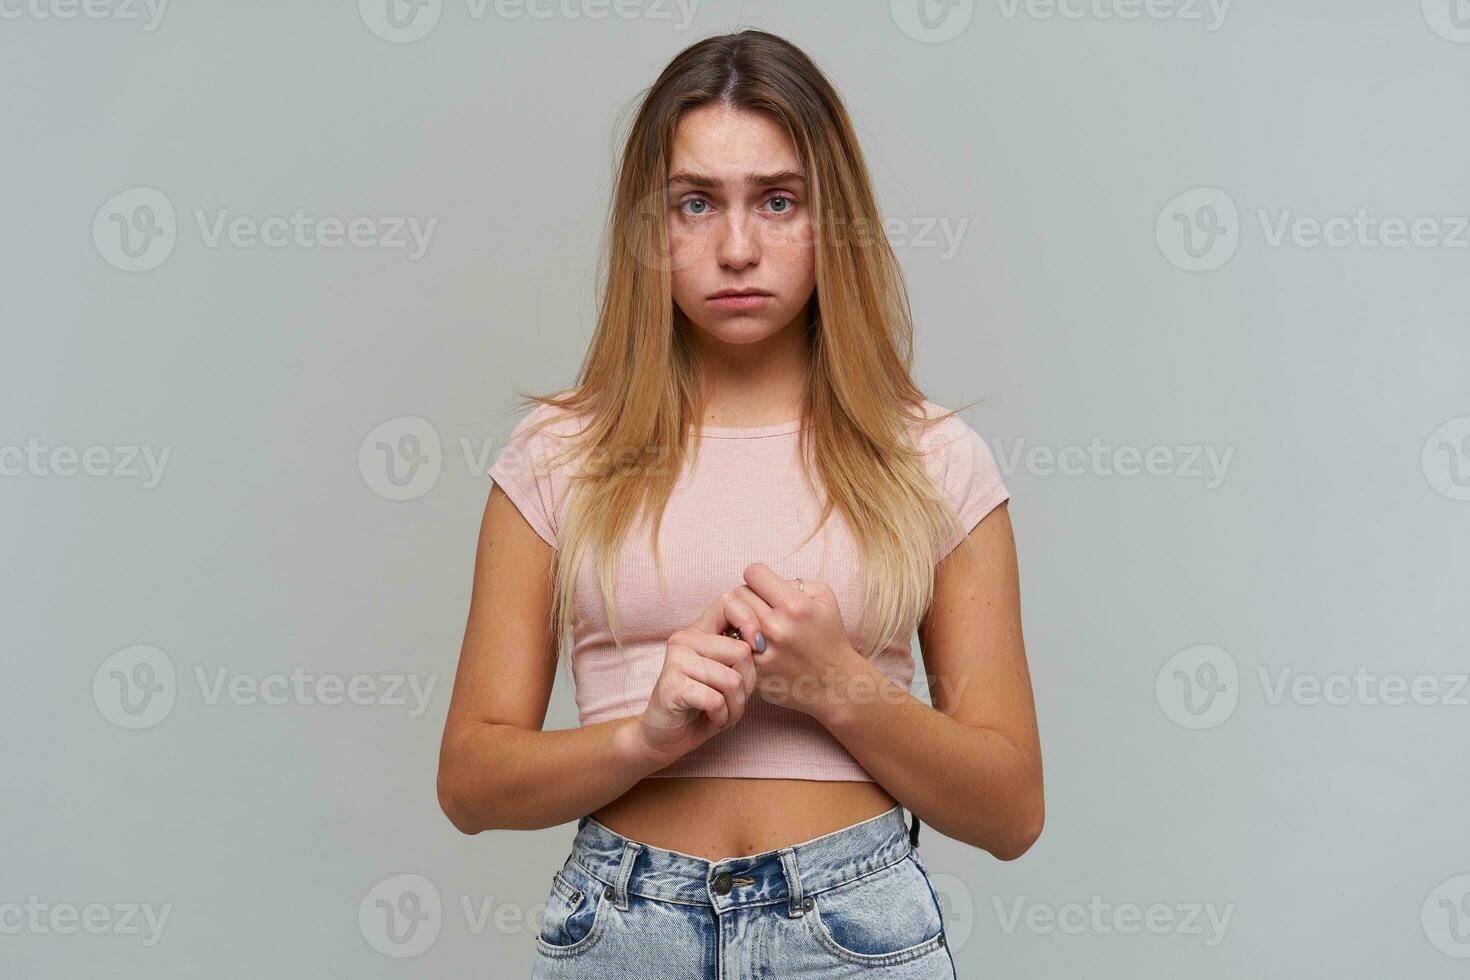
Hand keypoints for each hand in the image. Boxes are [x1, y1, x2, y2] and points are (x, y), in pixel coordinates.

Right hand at [625, 595, 759, 769]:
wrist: (666, 737)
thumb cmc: (703, 706)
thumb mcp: (728, 675)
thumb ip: (741, 654)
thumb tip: (760, 643)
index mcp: (699, 630)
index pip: (730, 601)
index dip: (750, 622)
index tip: (758, 647)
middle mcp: (684, 639)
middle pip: (740, 651)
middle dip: (747, 684)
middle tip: (734, 699)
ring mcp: (675, 660)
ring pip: (731, 679)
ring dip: (735, 706)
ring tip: (723, 712)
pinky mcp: (671, 685)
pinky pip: (716, 700)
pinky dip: (721, 716)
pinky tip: (711, 719)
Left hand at [731, 563, 869, 719]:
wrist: (835, 683)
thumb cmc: (830, 637)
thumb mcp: (825, 599)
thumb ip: (796, 582)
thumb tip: (771, 583)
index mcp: (794, 606)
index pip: (754, 573)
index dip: (759, 577)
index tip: (765, 586)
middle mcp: (776, 628)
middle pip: (739, 593)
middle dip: (750, 596)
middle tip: (762, 607)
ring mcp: (762, 652)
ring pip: (730, 618)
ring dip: (741, 618)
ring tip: (756, 624)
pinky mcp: (753, 671)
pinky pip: (731, 645)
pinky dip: (738, 641)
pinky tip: (752, 644)